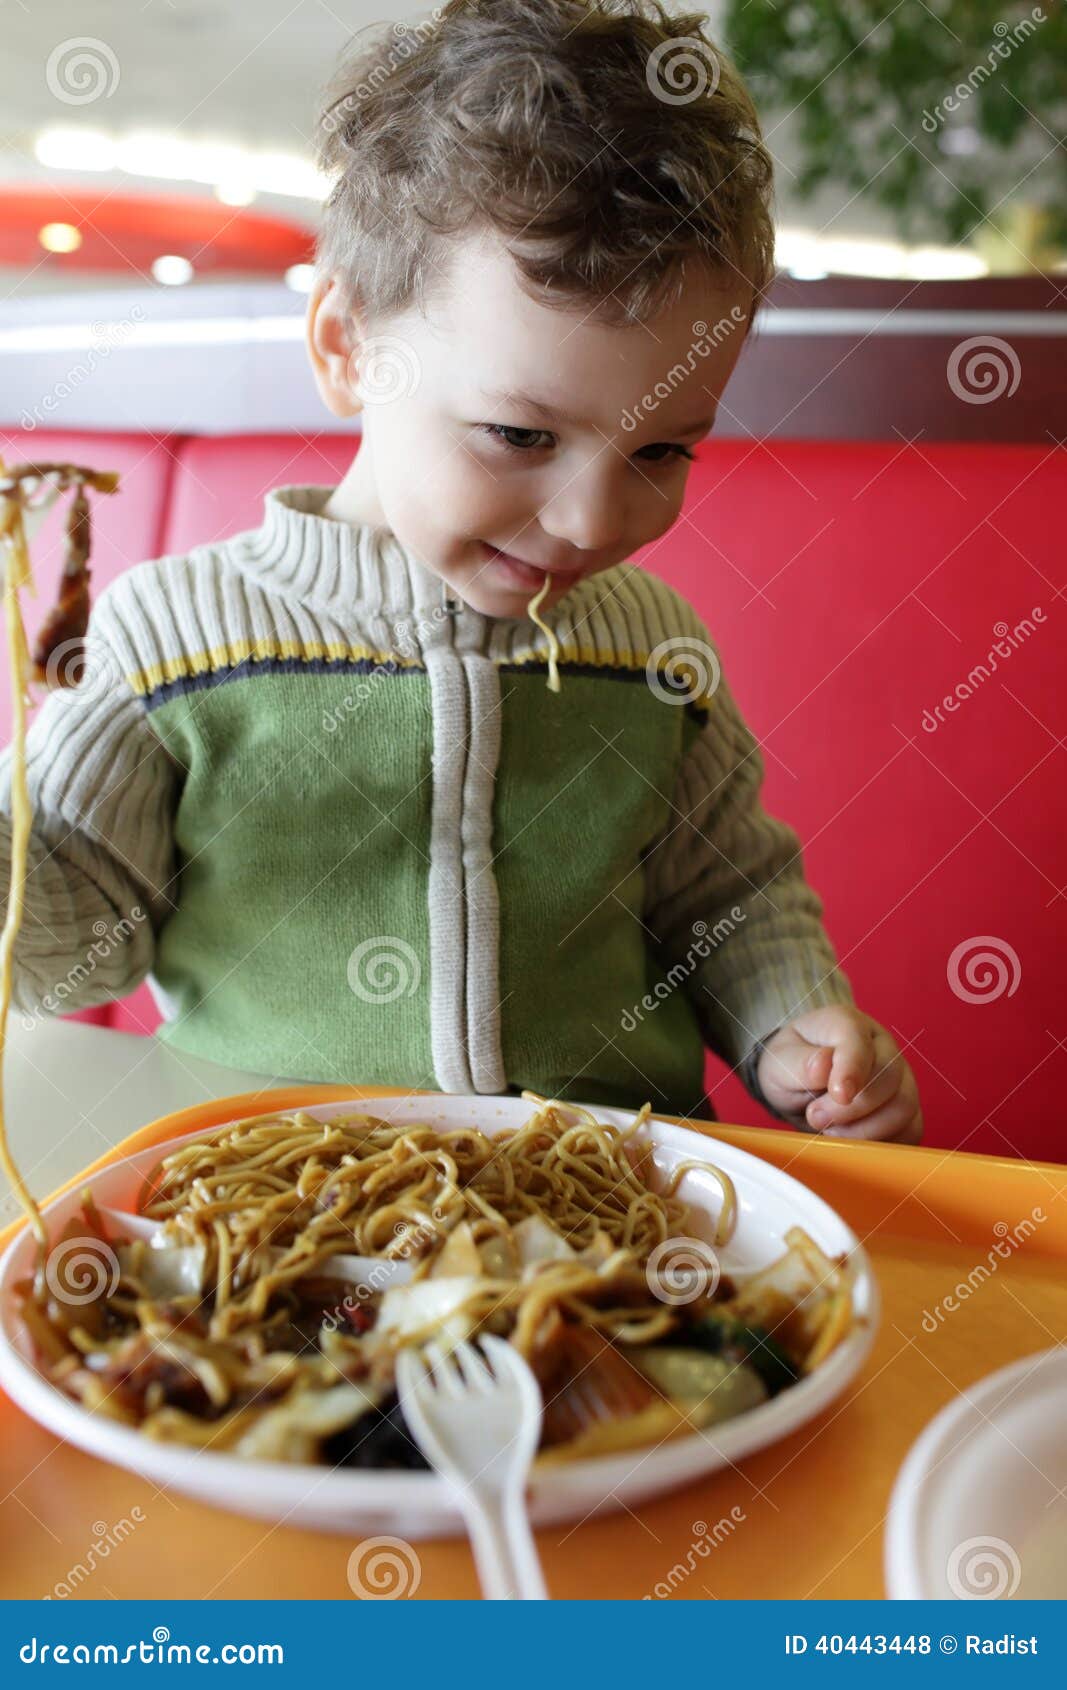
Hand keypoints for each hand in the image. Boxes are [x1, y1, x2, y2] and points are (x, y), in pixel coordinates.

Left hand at [756, 1006, 922, 1143]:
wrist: (797, 1083)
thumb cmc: (790, 1065)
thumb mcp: (780, 1060)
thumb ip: (798, 1062)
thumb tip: (823, 1065)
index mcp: (847, 1023)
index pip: (858, 1040)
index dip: (852, 1069)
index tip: (839, 1095)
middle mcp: (880, 1045)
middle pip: (888, 1075)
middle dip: (853, 1107)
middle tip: (816, 1118)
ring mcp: (899, 1075)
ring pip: (904, 1105)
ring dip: (867, 1129)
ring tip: (832, 1132)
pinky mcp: (905, 1106)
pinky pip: (911, 1129)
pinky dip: (885, 1142)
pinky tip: (855, 1143)